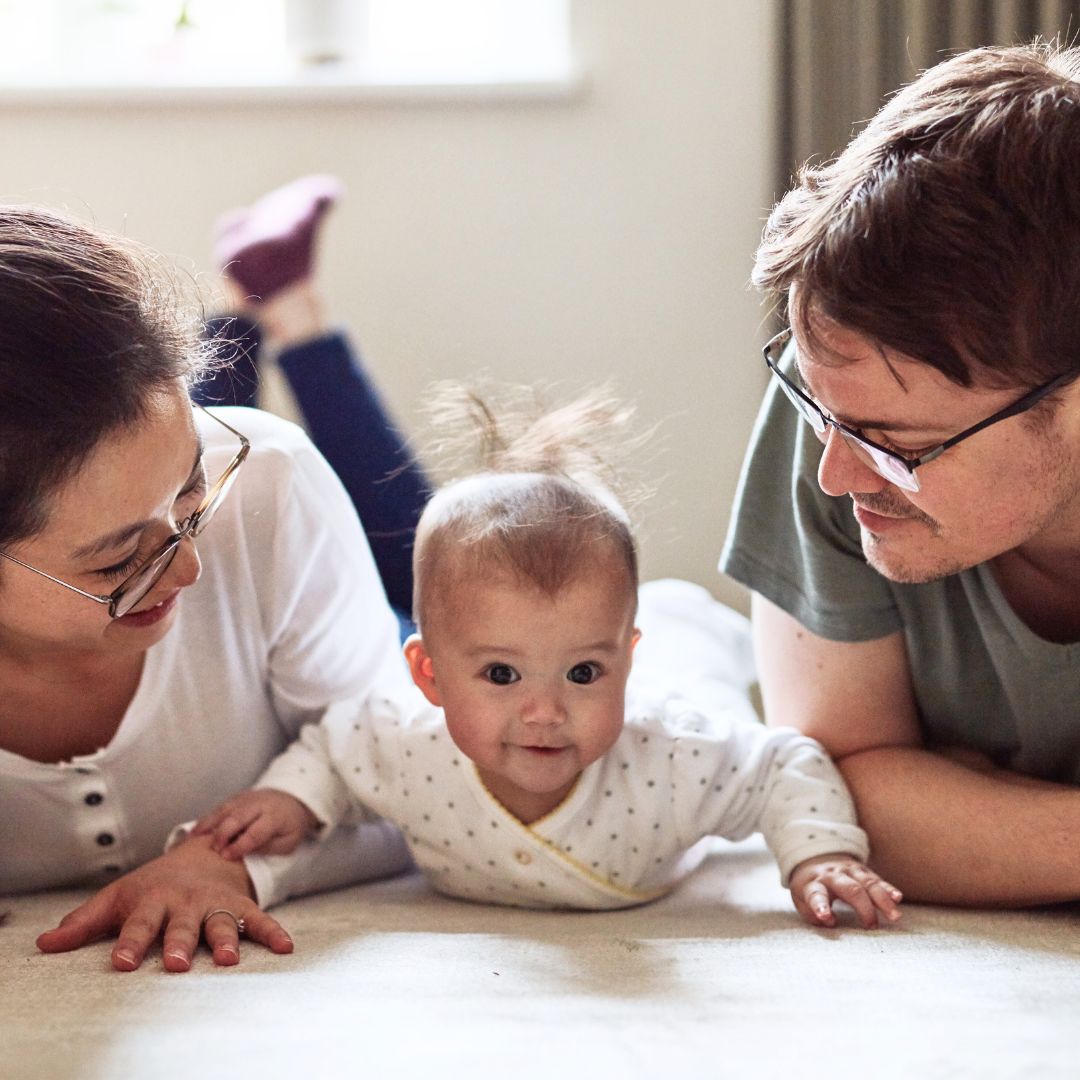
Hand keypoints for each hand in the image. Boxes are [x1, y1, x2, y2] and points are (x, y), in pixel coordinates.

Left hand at [35, 834, 292, 971]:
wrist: (202, 853)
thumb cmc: (152, 886)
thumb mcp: (118, 896)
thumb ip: (84, 922)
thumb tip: (45, 943)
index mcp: (153, 899)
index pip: (137, 925)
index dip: (130, 944)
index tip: (122, 963)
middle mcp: (185, 902)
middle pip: (181, 925)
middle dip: (180, 943)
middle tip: (179, 963)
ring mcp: (215, 904)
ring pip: (220, 922)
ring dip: (224, 940)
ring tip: (228, 959)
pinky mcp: (240, 906)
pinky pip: (258, 918)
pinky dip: (273, 931)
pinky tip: (285, 947)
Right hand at [192, 787, 318, 859]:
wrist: (294, 800)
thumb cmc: (290, 826)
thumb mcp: (288, 842)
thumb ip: (268, 847)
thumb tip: (244, 852)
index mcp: (275, 817)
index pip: (255, 832)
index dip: (239, 844)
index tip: (226, 856)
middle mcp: (259, 805)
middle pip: (237, 817)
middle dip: (223, 833)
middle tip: (213, 849)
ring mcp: (247, 799)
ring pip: (225, 810)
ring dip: (209, 824)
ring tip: (193, 838)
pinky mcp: (237, 798)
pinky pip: (220, 807)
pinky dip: (207, 819)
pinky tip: (195, 831)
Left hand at [788, 854, 902, 928]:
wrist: (816, 859)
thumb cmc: (810, 888)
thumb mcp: (801, 900)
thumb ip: (812, 914)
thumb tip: (831, 922)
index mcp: (814, 884)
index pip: (816, 894)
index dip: (820, 906)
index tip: (825, 917)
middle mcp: (833, 875)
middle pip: (851, 889)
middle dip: (863, 907)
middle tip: (872, 926)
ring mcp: (850, 871)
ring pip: (868, 884)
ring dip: (882, 900)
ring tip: (894, 916)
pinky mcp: (863, 871)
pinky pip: (877, 880)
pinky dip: (888, 889)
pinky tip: (897, 898)